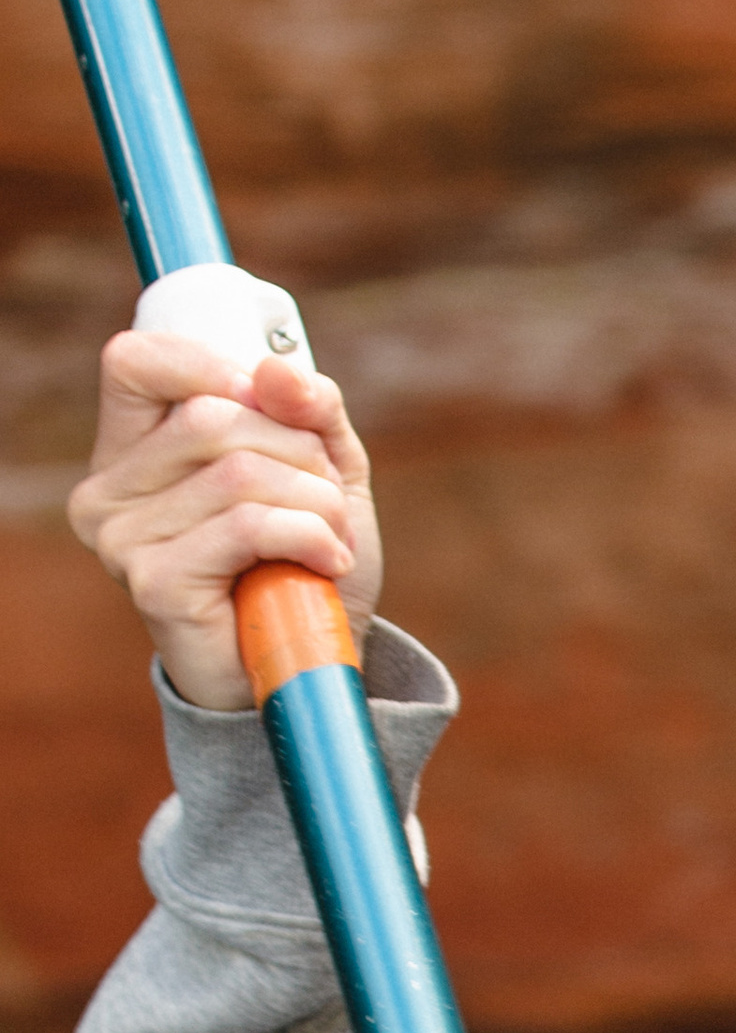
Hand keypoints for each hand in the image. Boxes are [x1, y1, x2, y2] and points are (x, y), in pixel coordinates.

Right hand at [70, 331, 382, 713]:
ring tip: (331, 540)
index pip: (137, 363)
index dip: (216, 367)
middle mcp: (107, 493)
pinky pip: (248, 525)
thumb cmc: (302, 566)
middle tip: (327, 502)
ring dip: (315, 501)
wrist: (306, 669)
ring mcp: (122, 541)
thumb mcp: (320, 469)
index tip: (276, 409)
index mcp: (129, 451)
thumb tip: (278, 369)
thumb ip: (308, 409)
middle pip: (214, 416)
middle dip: (299, 452)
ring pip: (238, 470)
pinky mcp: (155, 584)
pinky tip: (328, 563)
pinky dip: (309, 536)